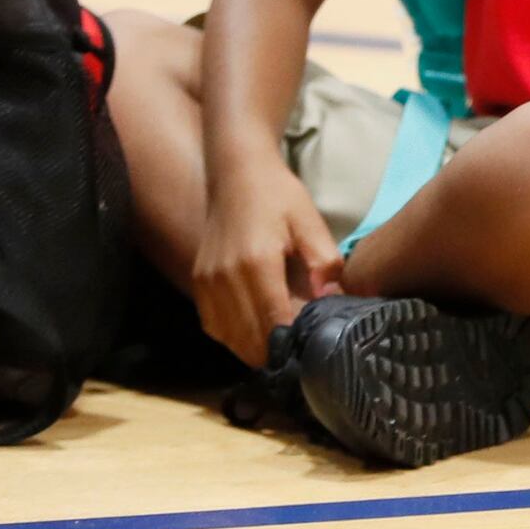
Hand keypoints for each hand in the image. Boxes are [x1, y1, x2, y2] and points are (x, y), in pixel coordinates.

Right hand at [194, 158, 343, 368]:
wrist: (236, 175)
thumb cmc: (278, 196)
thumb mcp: (310, 221)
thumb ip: (323, 261)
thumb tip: (331, 298)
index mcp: (257, 262)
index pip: (272, 321)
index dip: (292, 344)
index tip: (310, 353)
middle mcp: (225, 277)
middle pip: (249, 337)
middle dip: (276, 351)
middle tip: (299, 351)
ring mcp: (207, 282)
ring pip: (229, 338)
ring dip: (254, 348)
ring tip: (280, 346)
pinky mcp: (198, 283)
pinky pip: (214, 326)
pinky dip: (233, 337)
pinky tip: (254, 333)